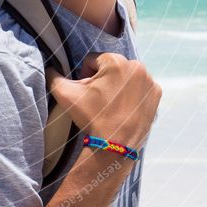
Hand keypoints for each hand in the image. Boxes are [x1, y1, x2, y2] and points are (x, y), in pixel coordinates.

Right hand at [46, 52, 160, 148]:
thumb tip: (49, 68)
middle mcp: (137, 66)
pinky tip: (124, 108)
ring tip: (110, 105)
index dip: (85, 75)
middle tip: (97, 99)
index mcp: (115, 61)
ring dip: (117, 86)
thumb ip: (54, 76)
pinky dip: (132, 95)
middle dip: (102, 79)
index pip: (93, 60)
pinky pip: (140, 88)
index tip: (86, 91)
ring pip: (126, 76)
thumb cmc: (90, 117)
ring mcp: (149, 81)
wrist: (114, 146)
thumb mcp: (65, 94)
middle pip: (111, 67)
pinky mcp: (157, 95)